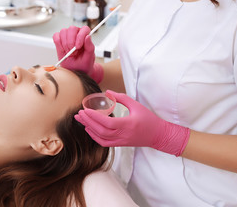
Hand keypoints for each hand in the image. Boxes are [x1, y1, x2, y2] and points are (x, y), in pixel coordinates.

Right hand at [53, 26, 102, 82]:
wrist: (76, 69)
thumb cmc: (84, 63)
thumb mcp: (89, 57)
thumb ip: (90, 46)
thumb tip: (87, 36)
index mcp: (85, 36)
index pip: (84, 29)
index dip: (80, 37)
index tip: (78, 47)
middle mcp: (76, 33)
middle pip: (72, 29)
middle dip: (71, 42)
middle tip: (73, 52)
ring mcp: (67, 36)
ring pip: (63, 32)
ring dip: (65, 44)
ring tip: (69, 53)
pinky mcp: (59, 40)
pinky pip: (56, 37)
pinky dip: (59, 45)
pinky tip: (63, 51)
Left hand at [75, 90, 190, 155]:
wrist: (157, 135)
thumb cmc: (148, 119)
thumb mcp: (136, 105)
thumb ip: (121, 98)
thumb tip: (107, 91)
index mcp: (127, 124)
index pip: (107, 122)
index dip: (94, 117)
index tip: (85, 110)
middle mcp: (122, 134)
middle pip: (100, 130)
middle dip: (88, 121)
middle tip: (79, 113)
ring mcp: (120, 141)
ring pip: (100, 137)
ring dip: (89, 128)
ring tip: (81, 120)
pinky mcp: (120, 144)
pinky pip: (104, 143)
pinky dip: (94, 137)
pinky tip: (89, 129)